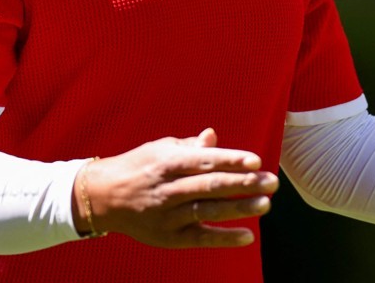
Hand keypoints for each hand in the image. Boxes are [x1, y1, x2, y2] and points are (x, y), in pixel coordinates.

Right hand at [75, 128, 279, 248]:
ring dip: (238, 208)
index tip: (256, 161)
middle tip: (272, 181)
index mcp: (167, 162)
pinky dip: (223, 238)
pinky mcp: (167, 237)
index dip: (231, 160)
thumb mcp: (160, 149)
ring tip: (265, 203)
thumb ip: (190, 147)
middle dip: (243, 184)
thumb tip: (214, 137)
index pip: (205, 161)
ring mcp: (167, 215)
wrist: (102, 197)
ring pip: (207, 212)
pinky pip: (199, 238)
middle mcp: (167, 189)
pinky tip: (247, 235)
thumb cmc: (139, 166)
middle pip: (210, 186)